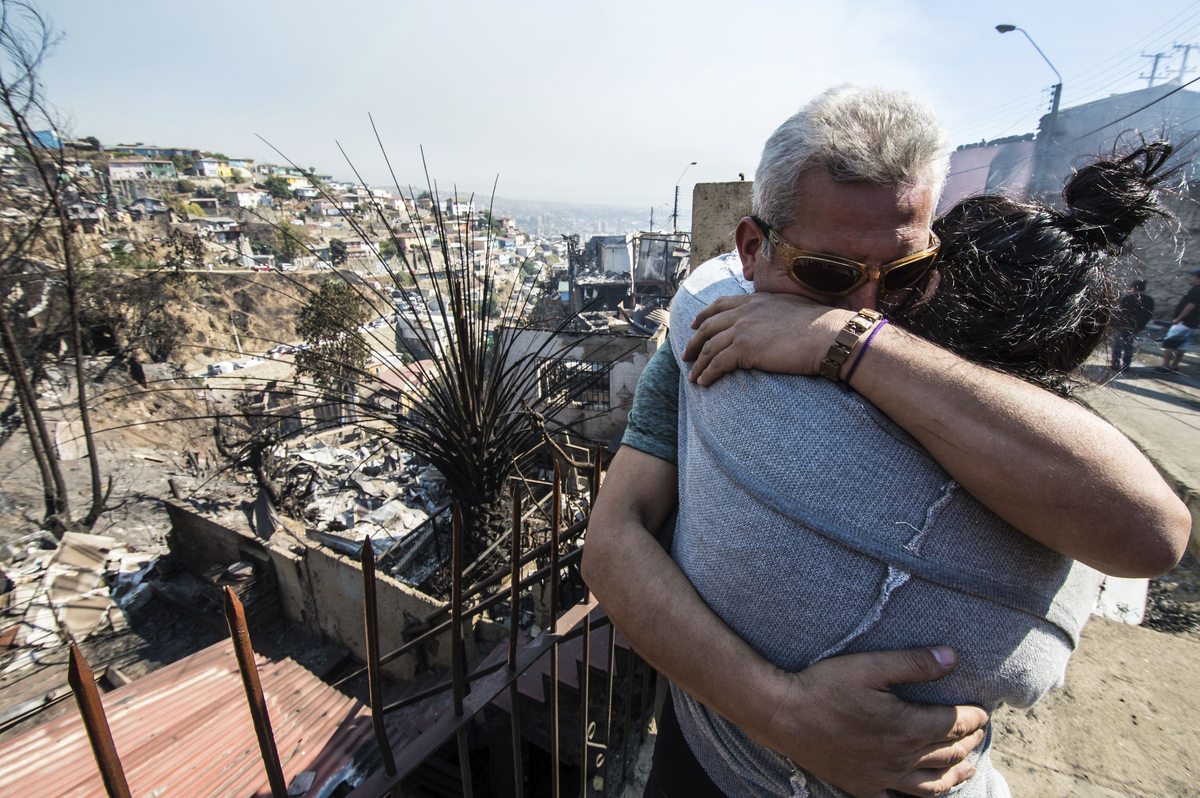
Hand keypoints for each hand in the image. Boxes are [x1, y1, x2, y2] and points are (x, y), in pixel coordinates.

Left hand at [683, 293, 852, 384]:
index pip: (721, 304)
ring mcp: (743, 329)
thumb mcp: (791, 307)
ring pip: (710, 347)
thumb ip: (774, 310)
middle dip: (695, 342)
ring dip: (698, 363)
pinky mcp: (745, 348)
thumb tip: (772, 319)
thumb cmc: (819, 325)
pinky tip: (704, 382)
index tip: (695, 325)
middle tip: (686, 355)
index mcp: (755, 300)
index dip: (704, 315)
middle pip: (709, 326)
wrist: (828, 335)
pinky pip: (717, 363)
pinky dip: (708, 373)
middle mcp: (745, 311)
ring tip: (692, 376)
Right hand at [753, 646, 988, 797]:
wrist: (782, 716)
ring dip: (955, 774)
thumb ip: (914, 663)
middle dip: (969, 742)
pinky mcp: (863, 787)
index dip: (973, 718)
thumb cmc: (824, 686)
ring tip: (968, 768)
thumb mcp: (870, 665)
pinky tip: (925, 790)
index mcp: (907, 727)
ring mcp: (883, 778)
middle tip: (979, 732)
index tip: (983, 711)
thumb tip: (952, 658)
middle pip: (948, 753)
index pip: (953, 725)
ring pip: (933, 784)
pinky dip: (920, 796)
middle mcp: (901, 759)